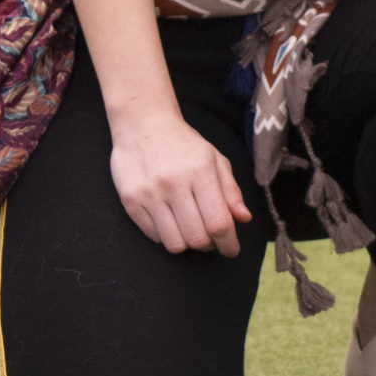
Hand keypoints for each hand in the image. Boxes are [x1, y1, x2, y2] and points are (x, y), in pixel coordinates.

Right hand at [107, 104, 252, 256]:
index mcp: (200, 172)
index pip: (219, 222)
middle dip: (209, 245)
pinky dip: (167, 236)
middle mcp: (174, 184)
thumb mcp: (215, 159)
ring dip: (188, 244)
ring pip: (175, 243)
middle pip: (198, 238)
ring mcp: (149, 194)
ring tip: (190, 230)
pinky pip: (154, 236)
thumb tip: (244, 218)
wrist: (144, 125)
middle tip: (211, 238)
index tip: (231, 250)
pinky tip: (171, 220)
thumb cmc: (184, 144)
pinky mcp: (131, 201)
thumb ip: (230, 190)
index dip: (229, 243)